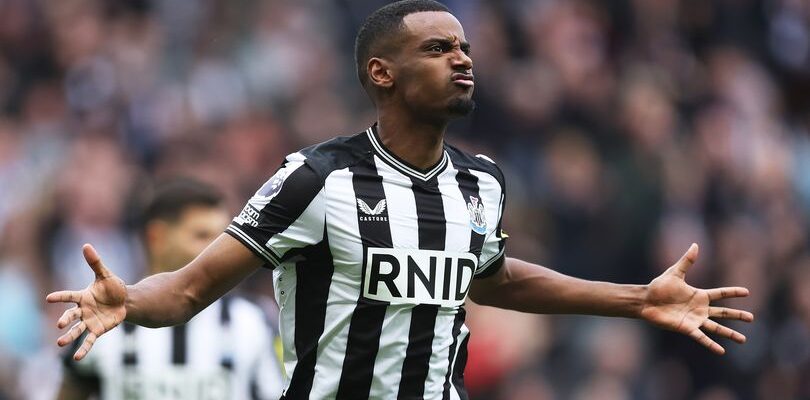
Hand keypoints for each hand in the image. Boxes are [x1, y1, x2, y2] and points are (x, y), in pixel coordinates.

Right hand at [46, 244, 126, 360]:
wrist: (126, 301)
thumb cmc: (113, 287)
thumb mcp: (105, 275)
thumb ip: (95, 263)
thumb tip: (86, 246)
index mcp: (83, 296)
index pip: (69, 296)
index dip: (60, 297)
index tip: (48, 298)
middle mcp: (83, 310)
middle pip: (71, 315)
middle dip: (65, 320)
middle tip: (59, 325)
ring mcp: (89, 321)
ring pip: (77, 329)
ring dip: (69, 336)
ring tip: (60, 343)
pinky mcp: (97, 330)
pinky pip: (89, 340)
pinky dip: (83, 349)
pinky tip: (77, 358)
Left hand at [640, 243, 753, 354]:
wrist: (645, 300)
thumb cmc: (659, 287)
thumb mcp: (675, 272)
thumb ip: (687, 261)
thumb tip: (695, 244)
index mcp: (699, 295)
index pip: (720, 294)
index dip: (733, 292)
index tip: (747, 292)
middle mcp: (699, 309)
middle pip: (723, 313)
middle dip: (737, 316)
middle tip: (752, 318)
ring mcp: (694, 319)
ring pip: (716, 328)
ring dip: (730, 334)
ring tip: (743, 340)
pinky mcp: (687, 328)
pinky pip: (701, 337)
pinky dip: (711, 344)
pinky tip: (721, 351)